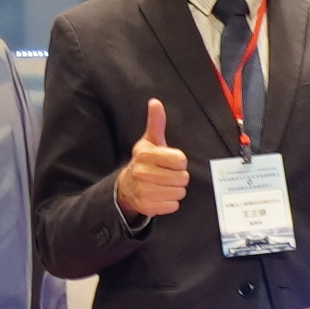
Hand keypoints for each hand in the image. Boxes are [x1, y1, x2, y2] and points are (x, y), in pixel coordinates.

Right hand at [116, 101, 192, 219]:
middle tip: (168, 175)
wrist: (127, 186)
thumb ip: (156, 122)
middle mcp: (142, 172)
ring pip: (179, 192)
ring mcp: (143, 191)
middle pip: (182, 178)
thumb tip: (155, 102)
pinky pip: (173, 206)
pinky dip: (170, 202)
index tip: (171, 161)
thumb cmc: (144, 161)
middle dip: (179, 177)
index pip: (180, 160)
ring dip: (175, 190)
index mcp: (145, 155)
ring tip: (165, 185)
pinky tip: (161, 195)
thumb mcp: (150, 141)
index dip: (179, 161)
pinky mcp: (146, 206)